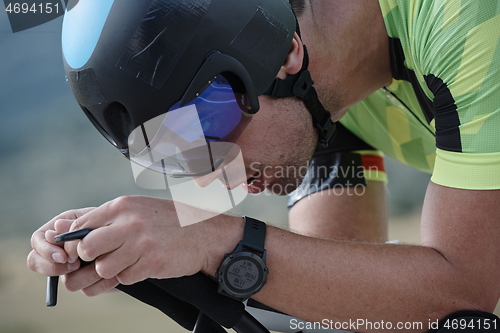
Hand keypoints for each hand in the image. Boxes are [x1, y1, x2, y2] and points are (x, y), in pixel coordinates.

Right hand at [27, 207, 119, 295]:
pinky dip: (102, 283)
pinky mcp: (89, 283)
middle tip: (74, 264)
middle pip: (38, 263)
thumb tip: (56, 229)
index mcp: (60, 230)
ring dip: (87, 274)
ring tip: (105, 263)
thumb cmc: (118, 221)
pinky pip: (87, 290)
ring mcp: (74, 269)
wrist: (139, 238)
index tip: (63, 256)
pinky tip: (115, 275)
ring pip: (67, 282)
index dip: (46, 250)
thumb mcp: (100, 218)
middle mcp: (63, 251)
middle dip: (55, 267)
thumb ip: (78, 225)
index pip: (38, 241)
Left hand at [62, 196, 214, 287]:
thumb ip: (111, 219)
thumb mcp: (140, 209)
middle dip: (88, 259)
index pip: (81, 226)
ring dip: (112, 270)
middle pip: (86, 248)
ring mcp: (141, 243)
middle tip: (100, 260)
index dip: (74, 243)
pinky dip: (131, 276)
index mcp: (123, 206)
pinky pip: (125, 278)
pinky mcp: (151, 263)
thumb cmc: (171, 222)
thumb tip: (74, 234)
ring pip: (103, 268)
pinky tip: (143, 265)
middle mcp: (129, 222)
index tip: (80, 251)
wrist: (205, 235)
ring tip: (127, 262)